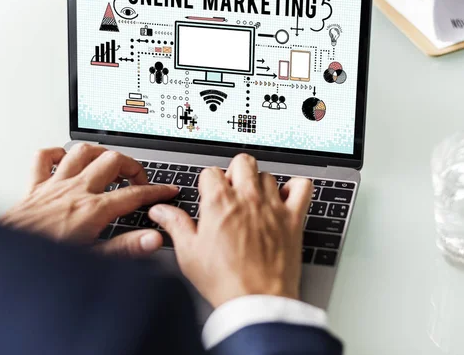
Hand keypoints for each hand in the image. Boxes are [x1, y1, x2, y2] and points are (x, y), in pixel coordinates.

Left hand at [0, 145, 178, 256]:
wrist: (10, 256)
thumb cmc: (46, 260)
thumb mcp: (94, 259)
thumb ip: (127, 248)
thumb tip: (153, 239)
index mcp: (93, 210)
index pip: (134, 195)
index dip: (157, 191)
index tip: (168, 190)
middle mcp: (76, 191)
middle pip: (112, 162)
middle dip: (132, 166)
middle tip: (139, 179)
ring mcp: (54, 185)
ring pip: (82, 152)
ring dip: (100, 154)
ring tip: (110, 163)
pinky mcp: (34, 187)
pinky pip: (44, 158)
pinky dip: (57, 154)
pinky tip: (67, 160)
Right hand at [149, 154, 312, 307]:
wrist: (256, 301)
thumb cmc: (224, 281)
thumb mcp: (189, 253)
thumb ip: (176, 225)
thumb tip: (161, 211)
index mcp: (219, 203)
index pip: (211, 172)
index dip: (208, 182)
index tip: (210, 194)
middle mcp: (247, 199)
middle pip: (242, 162)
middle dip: (235, 172)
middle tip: (232, 192)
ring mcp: (272, 207)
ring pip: (268, 175)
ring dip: (260, 184)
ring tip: (255, 201)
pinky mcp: (293, 218)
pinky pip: (302, 187)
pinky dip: (296, 187)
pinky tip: (286, 197)